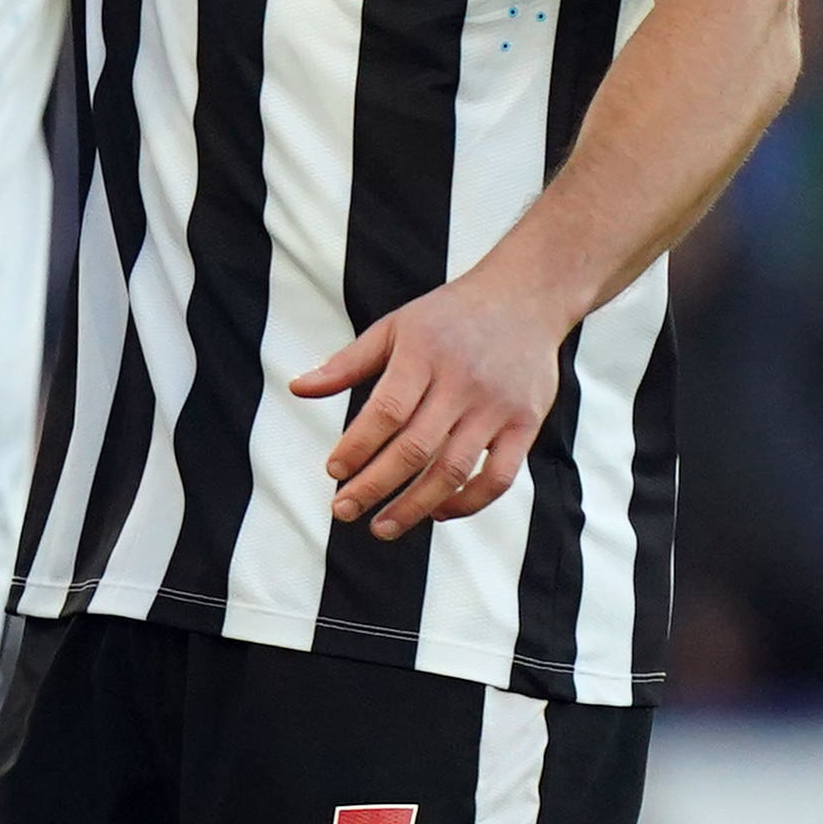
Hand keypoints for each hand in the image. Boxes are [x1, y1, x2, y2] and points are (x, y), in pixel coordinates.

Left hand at [292, 269, 569, 538]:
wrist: (526, 297)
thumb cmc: (448, 316)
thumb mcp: (395, 327)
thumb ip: (347, 362)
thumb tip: (296, 388)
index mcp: (424, 356)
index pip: (386, 411)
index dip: (357, 446)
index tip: (332, 471)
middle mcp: (462, 383)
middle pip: (415, 448)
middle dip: (374, 486)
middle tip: (343, 511)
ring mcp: (497, 407)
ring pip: (454, 469)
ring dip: (415, 506)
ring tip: (382, 527)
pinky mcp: (526, 424)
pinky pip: (500, 476)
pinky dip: (469, 502)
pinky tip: (438, 512)